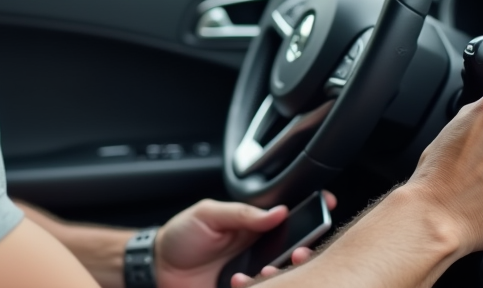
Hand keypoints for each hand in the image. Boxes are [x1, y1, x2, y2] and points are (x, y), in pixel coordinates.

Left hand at [154, 193, 336, 287]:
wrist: (155, 269)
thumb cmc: (180, 237)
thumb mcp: (207, 214)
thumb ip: (241, 213)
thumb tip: (277, 211)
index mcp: (253, 226)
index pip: (289, 218)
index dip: (311, 211)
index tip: (326, 203)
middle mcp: (258, 251)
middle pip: (295, 251)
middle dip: (305, 251)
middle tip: (300, 252)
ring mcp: (253, 274)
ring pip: (284, 276)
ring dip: (282, 274)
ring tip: (266, 272)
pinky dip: (257, 287)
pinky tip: (238, 283)